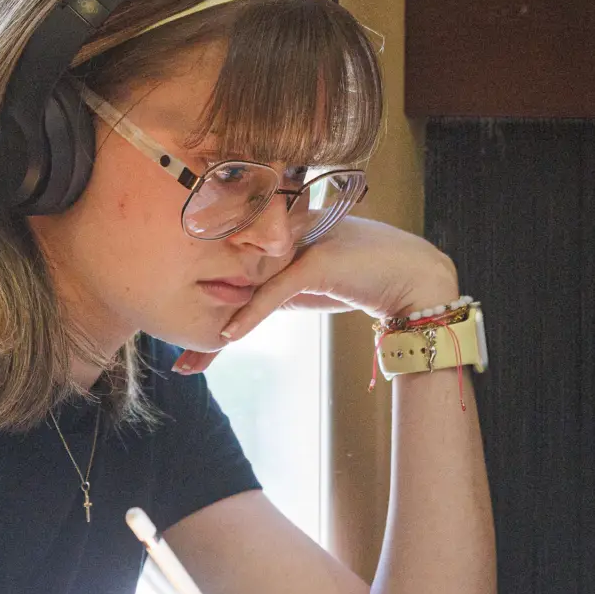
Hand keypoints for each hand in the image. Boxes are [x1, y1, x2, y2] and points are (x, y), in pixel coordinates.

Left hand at [170, 218, 460, 374]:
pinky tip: (227, 337)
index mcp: (278, 232)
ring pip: (246, 287)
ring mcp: (302, 243)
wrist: (416, 278)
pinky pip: (275, 290)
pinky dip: (251, 315)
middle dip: (199, 322)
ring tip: (191, 362)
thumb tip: (234, 318)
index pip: (230, 268)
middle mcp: (285, 232)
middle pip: (230, 278)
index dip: (202, 304)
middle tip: (179, 362)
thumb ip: (273, 289)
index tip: (179, 339)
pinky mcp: (318, 260)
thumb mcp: (307, 285)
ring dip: (217, 331)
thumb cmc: (362, 278)